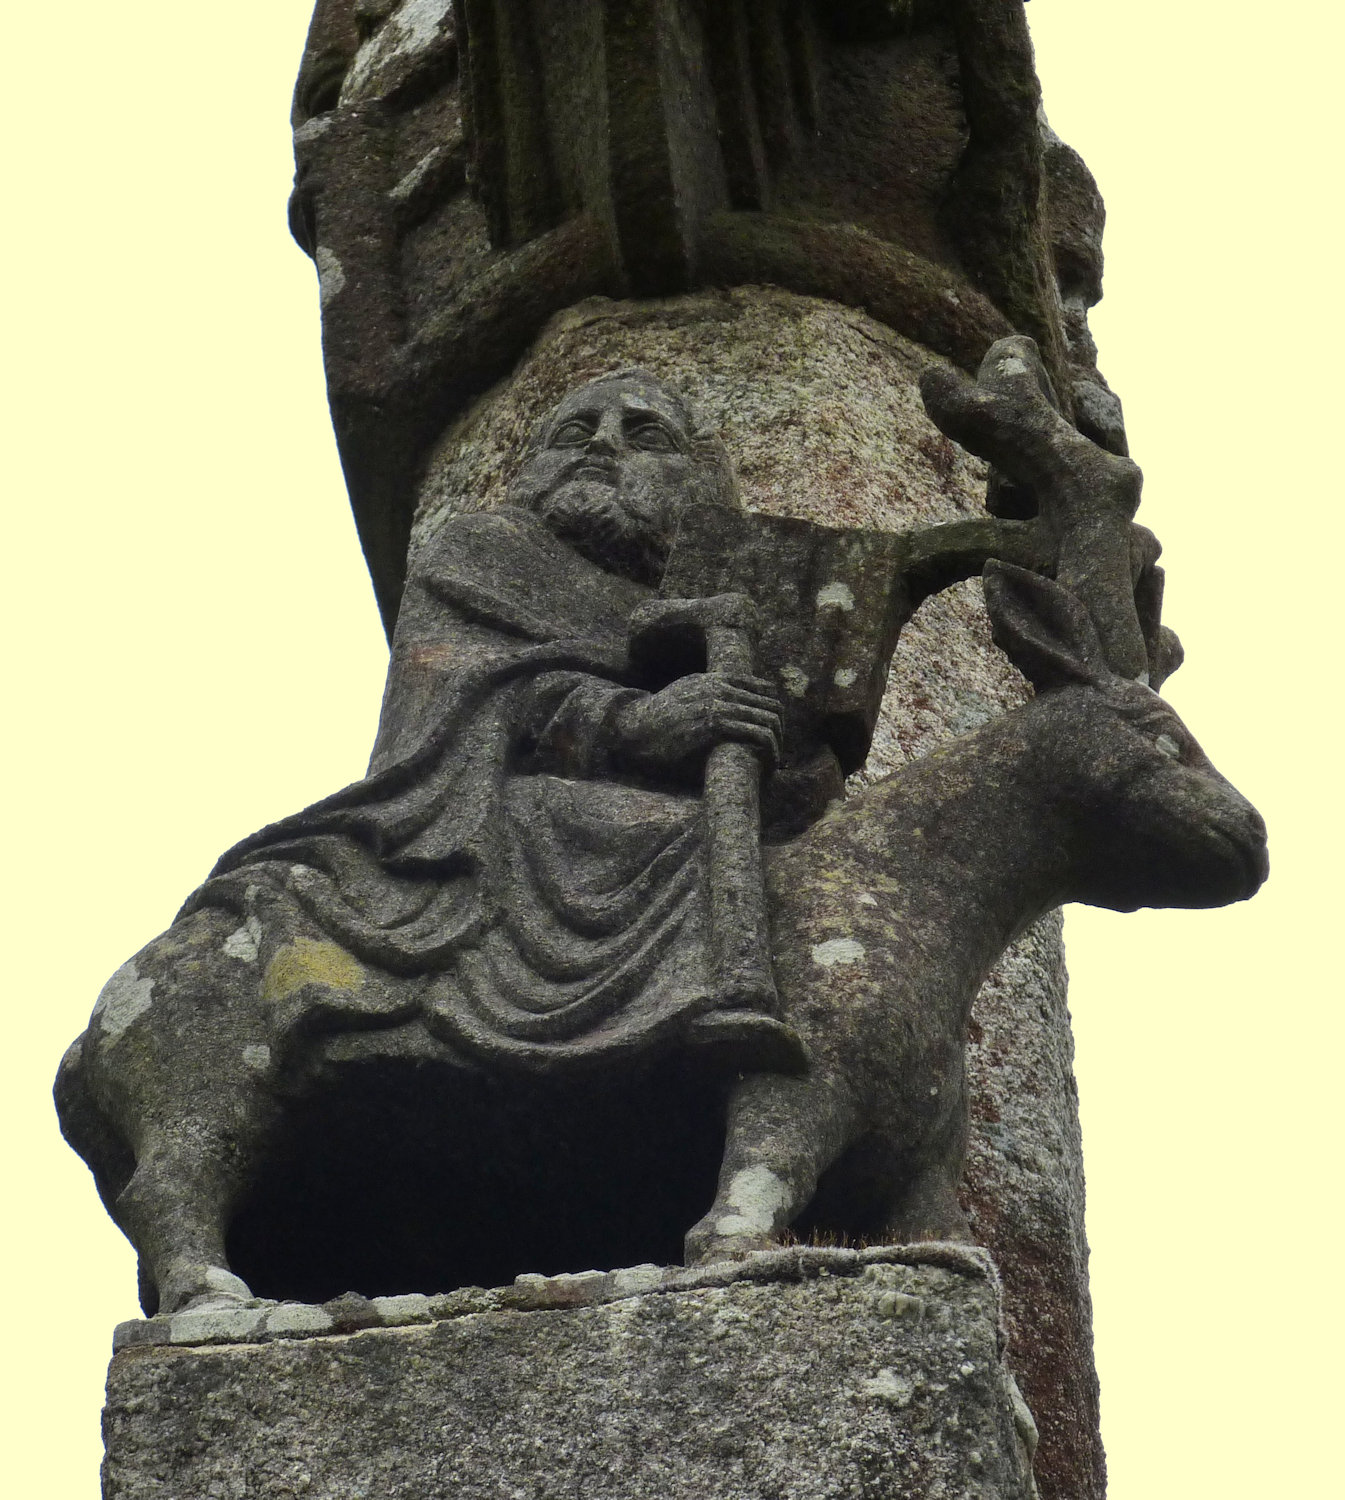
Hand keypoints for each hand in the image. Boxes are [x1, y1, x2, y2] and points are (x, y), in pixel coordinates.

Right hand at [613, 673, 781, 773]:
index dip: (774, 710)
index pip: (763, 687)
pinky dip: (768, 749)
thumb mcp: (687, 693)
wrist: (637, 729)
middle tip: (779, 749)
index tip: (775, 730)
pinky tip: (769, 763)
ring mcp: (718, 705)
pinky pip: (755, 733)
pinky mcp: (714, 726)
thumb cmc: (661, 718)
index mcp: (716, 678)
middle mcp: (720, 688)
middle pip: (770, 704)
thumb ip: (710, 691)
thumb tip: (732, 704)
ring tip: (775, 760)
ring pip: (767, 719)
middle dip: (780, 729)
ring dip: (777, 743)